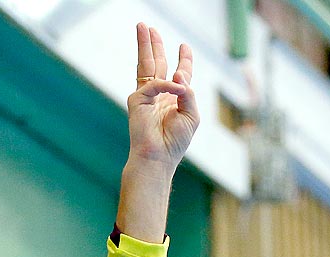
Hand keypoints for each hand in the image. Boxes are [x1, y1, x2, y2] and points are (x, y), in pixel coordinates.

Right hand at [126, 23, 198, 170]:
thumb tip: (179, 73)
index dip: (183, 60)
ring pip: (146, 65)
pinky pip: (154, 84)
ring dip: (145, 45)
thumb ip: (189, 93)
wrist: (158, 157)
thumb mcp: (191, 115)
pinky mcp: (137, 100)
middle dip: (155, 45)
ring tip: (143, 27)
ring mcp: (147, 97)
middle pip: (157, 64)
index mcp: (174, 100)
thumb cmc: (175, 141)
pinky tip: (178, 85)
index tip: (184, 47)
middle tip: (151, 28)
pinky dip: (168, 84)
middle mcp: (160, 96)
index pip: (180, 75)